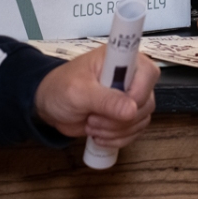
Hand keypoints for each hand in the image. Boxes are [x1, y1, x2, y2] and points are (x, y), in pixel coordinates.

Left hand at [34, 45, 159, 148]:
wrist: (49, 104)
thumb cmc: (61, 88)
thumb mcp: (79, 92)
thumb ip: (105, 100)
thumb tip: (131, 110)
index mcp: (122, 59)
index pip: (148, 72)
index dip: (139, 92)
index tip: (119, 106)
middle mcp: (131, 76)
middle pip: (146, 102)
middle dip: (120, 119)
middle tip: (93, 119)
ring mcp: (130, 97)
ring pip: (142, 120)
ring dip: (116, 131)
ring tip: (91, 125)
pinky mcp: (126, 115)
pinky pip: (135, 132)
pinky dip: (118, 139)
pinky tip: (99, 135)